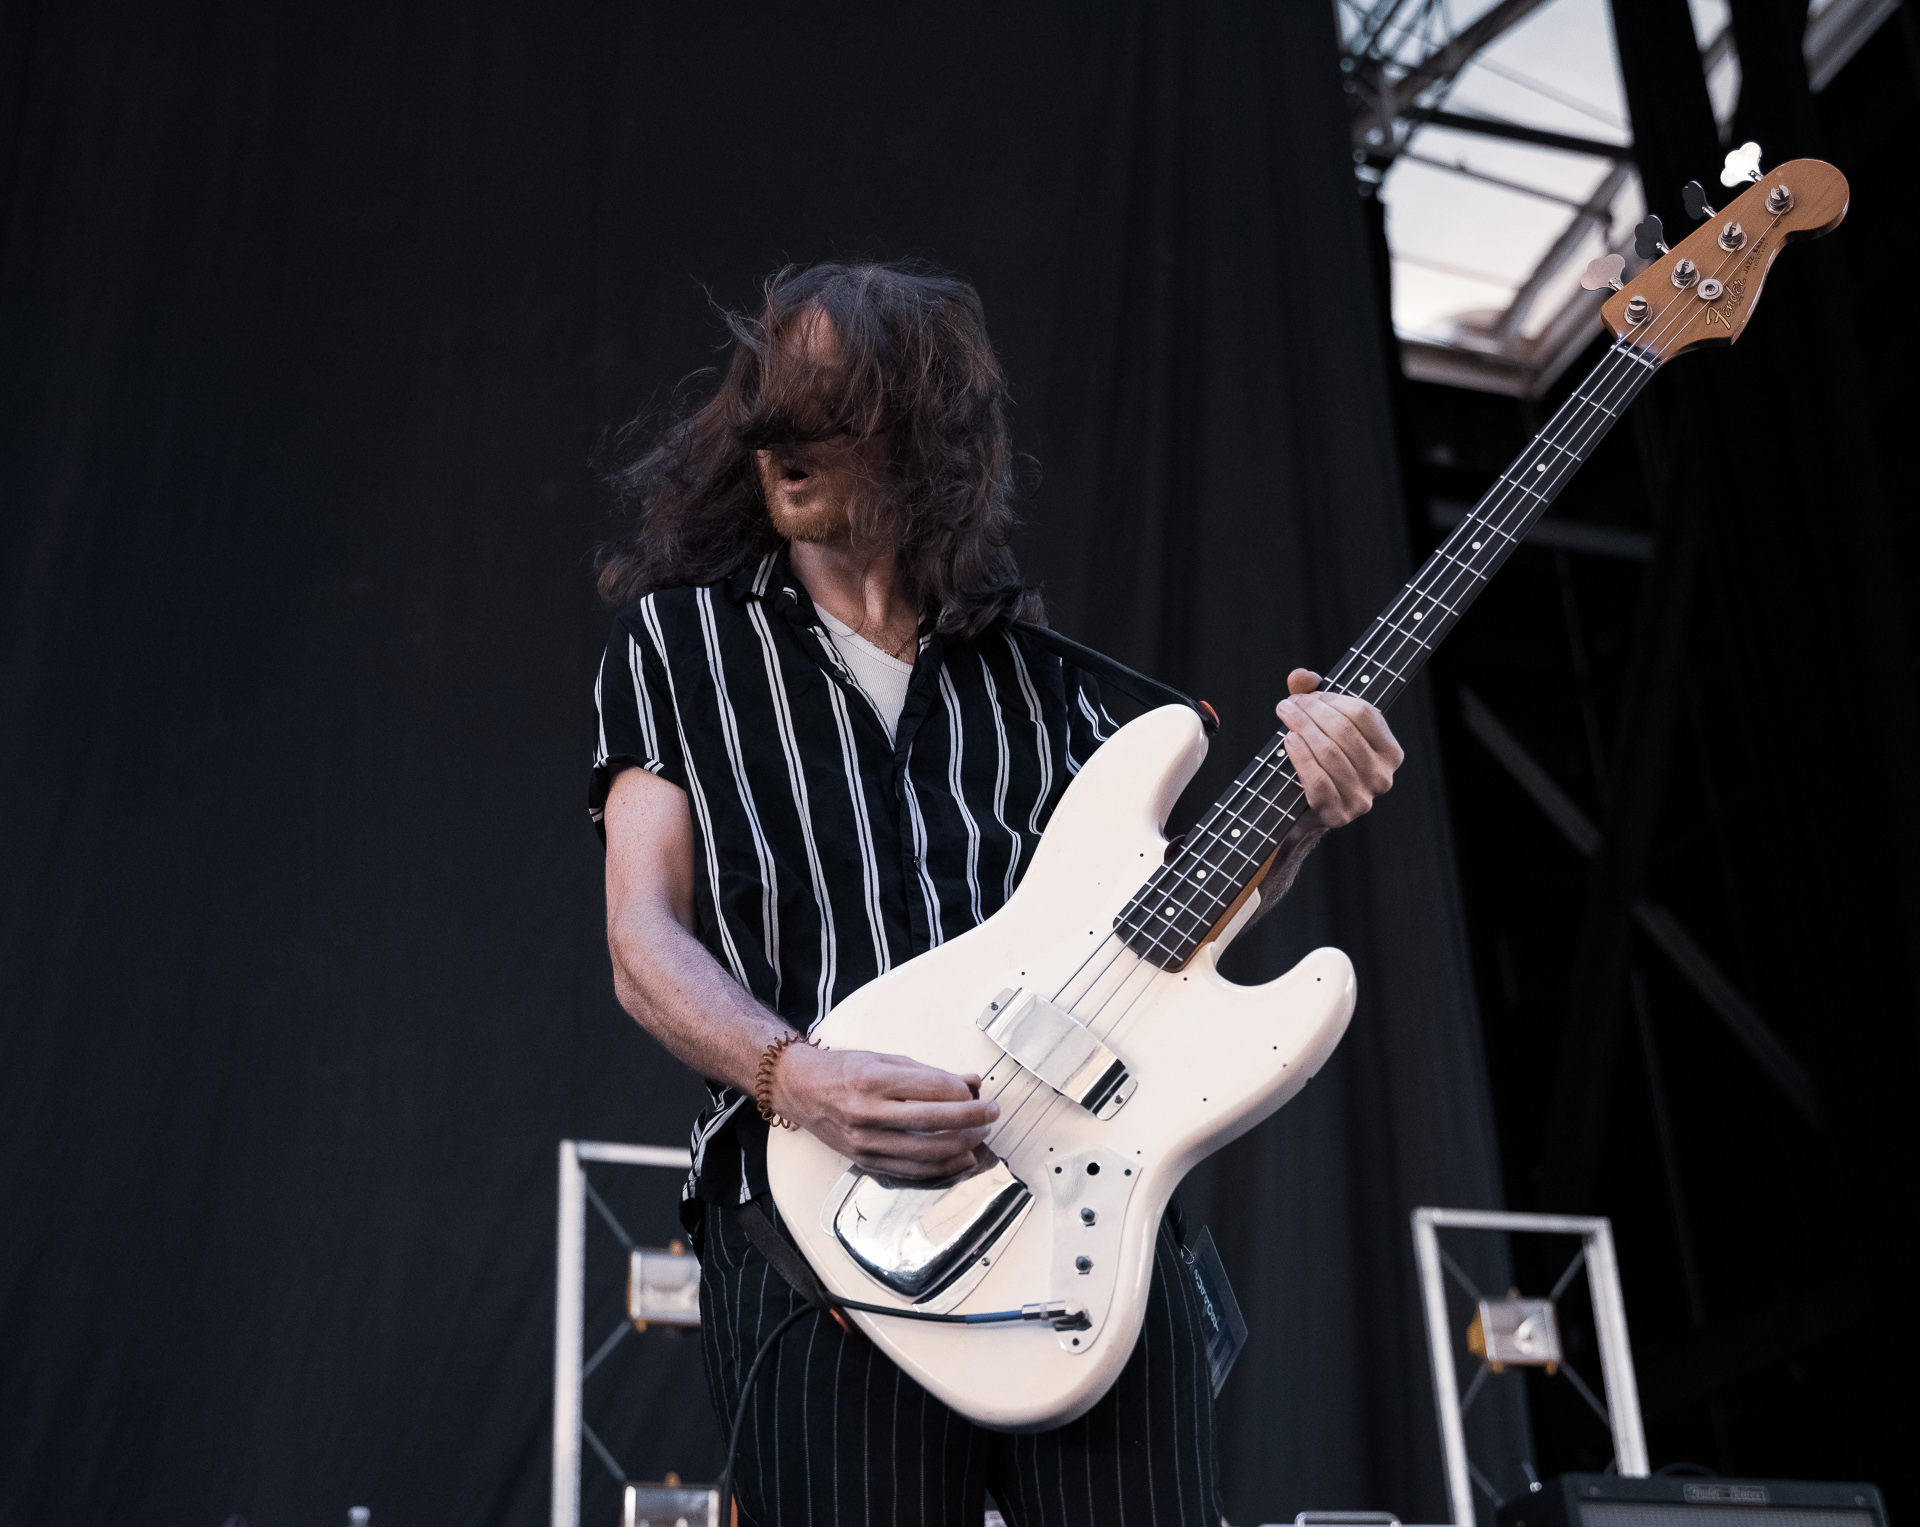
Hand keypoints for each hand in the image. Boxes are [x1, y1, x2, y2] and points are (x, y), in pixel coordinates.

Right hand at [773, 1044, 998, 1178]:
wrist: (801, 1090)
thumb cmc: (843, 1070)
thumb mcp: (886, 1059)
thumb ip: (931, 1073)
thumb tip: (971, 1082)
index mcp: (872, 1080)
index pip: (932, 1089)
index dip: (964, 1093)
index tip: (980, 1093)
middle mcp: (867, 1113)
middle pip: (933, 1122)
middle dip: (971, 1119)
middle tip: (992, 1114)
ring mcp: (866, 1142)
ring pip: (926, 1153)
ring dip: (962, 1147)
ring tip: (981, 1135)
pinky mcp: (866, 1162)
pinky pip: (912, 1172)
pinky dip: (942, 1169)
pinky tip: (962, 1160)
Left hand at [1276, 669, 1403, 827]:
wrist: (1308, 809)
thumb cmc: (1321, 761)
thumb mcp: (1324, 726)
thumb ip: (1314, 696)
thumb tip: (1301, 675)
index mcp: (1390, 753)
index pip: (1364, 714)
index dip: (1331, 699)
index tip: (1307, 695)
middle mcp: (1382, 777)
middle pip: (1344, 731)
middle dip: (1311, 711)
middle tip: (1288, 704)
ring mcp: (1362, 799)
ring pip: (1329, 753)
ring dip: (1302, 728)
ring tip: (1285, 716)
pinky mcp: (1337, 814)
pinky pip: (1317, 779)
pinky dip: (1301, 756)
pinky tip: (1289, 741)